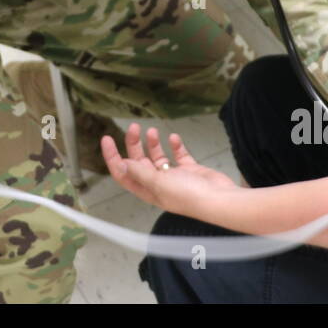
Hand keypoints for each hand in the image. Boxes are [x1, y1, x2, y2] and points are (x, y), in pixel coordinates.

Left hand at [101, 124, 239, 216]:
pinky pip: (179, 156)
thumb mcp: (158, 183)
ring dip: (153, 144)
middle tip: (135, 127)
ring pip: (158, 158)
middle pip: (139, 162)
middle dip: (134, 144)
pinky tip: (174, 138)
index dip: (112, 157)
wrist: (219, 199)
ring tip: (152, 131)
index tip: (107, 138)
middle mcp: (159, 184)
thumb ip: (140, 173)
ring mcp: (175, 178)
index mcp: (147, 190)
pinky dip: (175, 146)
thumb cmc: (189, 195)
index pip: (123, 173)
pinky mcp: (191, 171)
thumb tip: (121, 164)